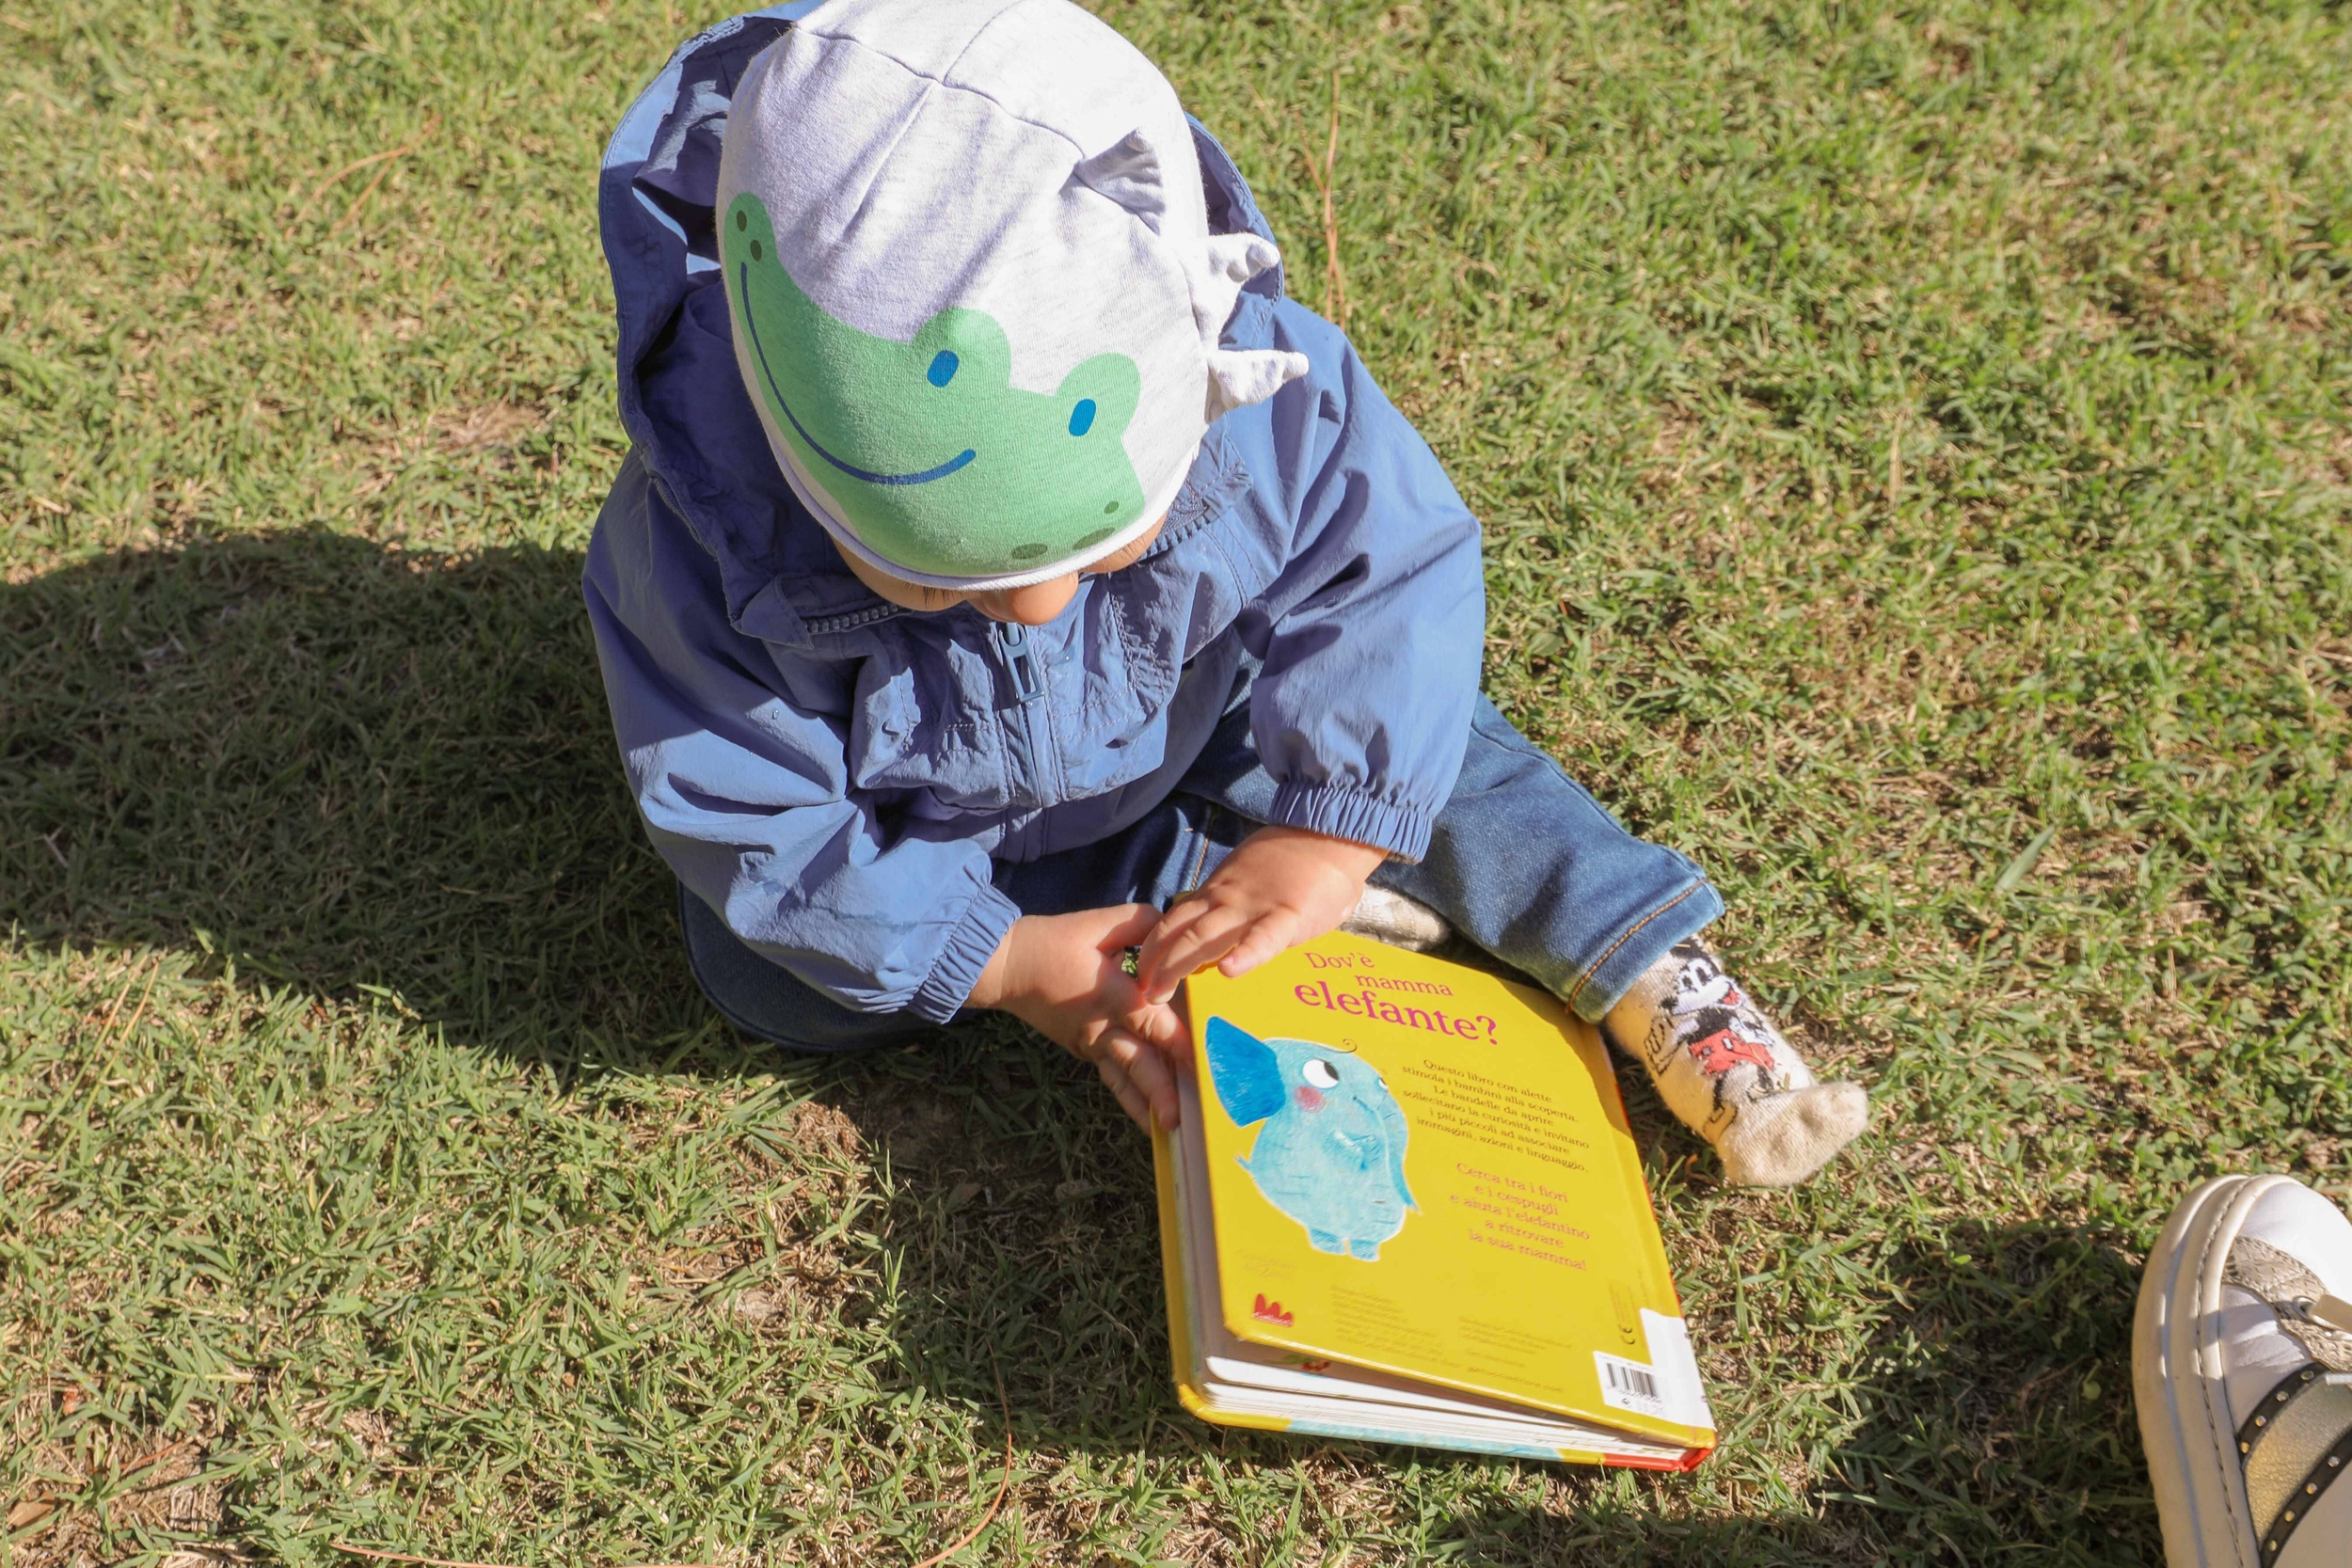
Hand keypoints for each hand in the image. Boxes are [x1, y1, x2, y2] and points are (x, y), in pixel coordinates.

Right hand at [968, 905, 1186, 1130]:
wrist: (1006, 967)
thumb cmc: (1054, 942)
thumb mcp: (1099, 923)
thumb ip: (1144, 925)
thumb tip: (1178, 931)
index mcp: (1110, 994)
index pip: (1149, 1022)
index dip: (1176, 1043)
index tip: (1202, 1062)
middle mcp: (1102, 1026)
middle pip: (1137, 1063)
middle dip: (1160, 1091)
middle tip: (1181, 1116)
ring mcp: (1090, 1043)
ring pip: (1122, 1079)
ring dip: (1143, 1105)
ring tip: (1165, 1129)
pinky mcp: (1083, 1050)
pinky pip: (1111, 1075)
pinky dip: (1128, 1095)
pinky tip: (1146, 1115)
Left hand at [1134, 825, 1387, 1003]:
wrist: (1328, 834)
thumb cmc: (1295, 862)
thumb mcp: (1247, 879)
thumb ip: (1232, 903)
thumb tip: (1220, 935)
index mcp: (1218, 893)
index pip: (1173, 920)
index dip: (1152, 947)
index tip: (1141, 975)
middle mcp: (1226, 900)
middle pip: (1178, 932)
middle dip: (1155, 964)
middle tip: (1142, 993)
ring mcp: (1253, 907)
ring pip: (1205, 936)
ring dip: (1177, 965)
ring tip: (1162, 991)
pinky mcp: (1288, 915)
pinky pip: (1264, 938)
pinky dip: (1245, 955)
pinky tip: (1229, 972)